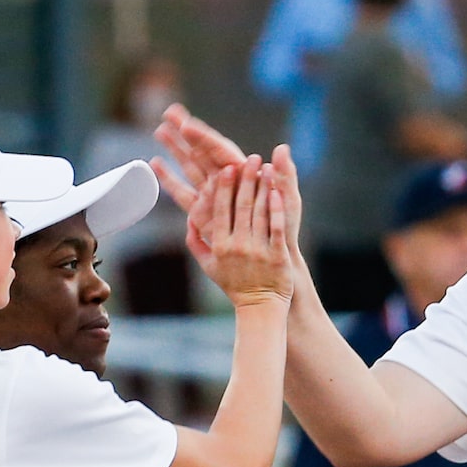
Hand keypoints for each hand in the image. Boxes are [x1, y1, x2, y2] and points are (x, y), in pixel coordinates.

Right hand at [154, 109, 306, 244]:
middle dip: (185, 132)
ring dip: (175, 149)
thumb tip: (282, 149)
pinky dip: (169, 179)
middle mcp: (226, 181)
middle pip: (202, 151)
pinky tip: (155, 164)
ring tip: (159, 130)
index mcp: (244, 174)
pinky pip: (183, 193)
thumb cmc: (286, 228)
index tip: (187, 125)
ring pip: (190, 167)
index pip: (219, 149)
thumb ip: (285, 175)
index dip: (204, 137)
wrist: (275, 258)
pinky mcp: (203, 213)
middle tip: (169, 113)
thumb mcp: (289, 200)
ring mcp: (213, 196)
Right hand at [187, 157, 291, 306]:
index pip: (221, 210)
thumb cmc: (235, 286)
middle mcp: (238, 246)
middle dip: (245, 179)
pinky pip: (276, 227)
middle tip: (250, 158)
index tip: (228, 168)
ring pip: (259, 213)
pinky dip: (276, 209)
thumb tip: (188, 218)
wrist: (261, 308)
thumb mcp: (209, 267)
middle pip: (241, 206)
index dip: (225, 187)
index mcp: (221, 246)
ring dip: (262, 187)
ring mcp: (258, 251)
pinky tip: (277, 192)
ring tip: (266, 168)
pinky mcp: (277, 256)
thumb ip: (196, 242)